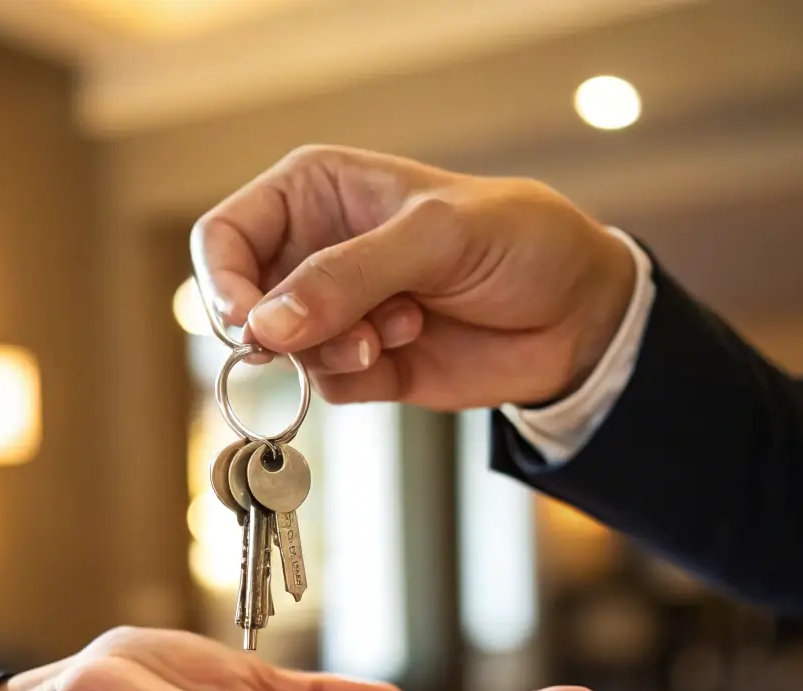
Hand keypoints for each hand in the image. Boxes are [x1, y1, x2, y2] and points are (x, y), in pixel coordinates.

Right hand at [191, 146, 636, 409]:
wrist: (578, 312)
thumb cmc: (519, 240)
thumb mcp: (436, 236)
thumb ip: (348, 275)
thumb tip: (265, 327)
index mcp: (314, 192)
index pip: (225, 236)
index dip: (224, 282)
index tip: (251, 323)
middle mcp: (314, 250)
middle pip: (241, 303)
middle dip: (280, 328)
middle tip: (333, 334)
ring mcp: (335, 312)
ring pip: (281, 353)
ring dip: (334, 350)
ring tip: (401, 326)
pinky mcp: (361, 364)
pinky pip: (323, 387)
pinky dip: (359, 376)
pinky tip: (411, 345)